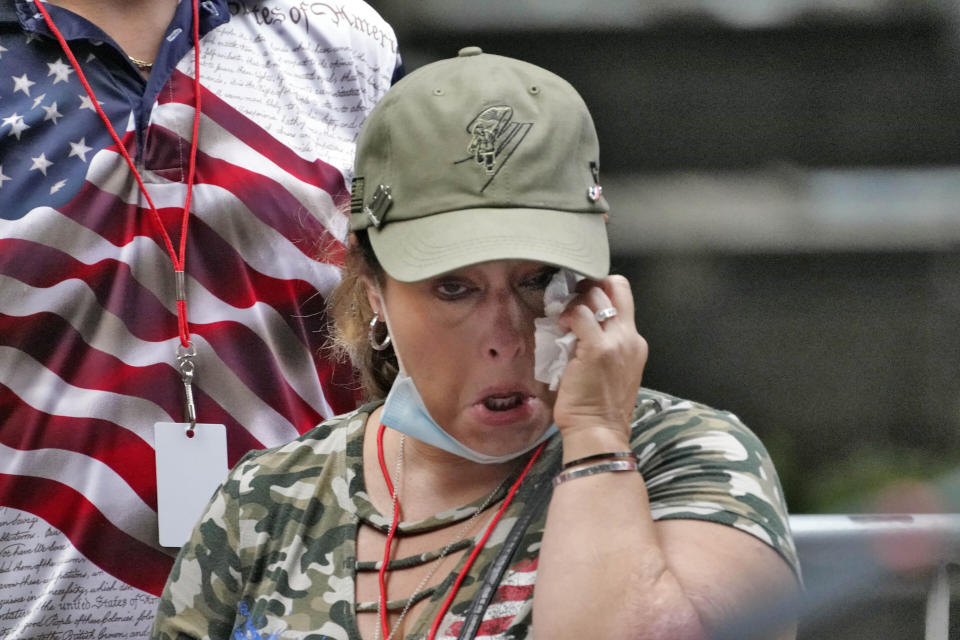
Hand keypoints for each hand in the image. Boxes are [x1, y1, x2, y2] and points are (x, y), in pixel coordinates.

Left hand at [552, 275, 647, 439]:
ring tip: (564, 319)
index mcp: (635, 342)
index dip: (603, 287)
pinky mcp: (596, 349)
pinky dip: (567, 316)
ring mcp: (615, 341)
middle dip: (587, 287)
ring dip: (575, 301)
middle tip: (570, 302)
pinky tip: (560, 328)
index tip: (584, 298)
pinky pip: (580, 315)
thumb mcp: (613, 369)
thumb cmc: (599, 407)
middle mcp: (630, 337)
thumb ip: (605, 345)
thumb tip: (581, 327)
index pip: (624, 296)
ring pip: (595, 296)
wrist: (599, 430)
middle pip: (613, 287)